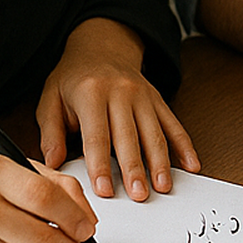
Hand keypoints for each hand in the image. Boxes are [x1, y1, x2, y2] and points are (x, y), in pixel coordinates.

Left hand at [38, 18, 198, 200]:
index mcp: (91, 93)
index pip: (97, 135)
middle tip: (139, 195)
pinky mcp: (158, 100)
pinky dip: (185, 146)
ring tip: (163, 186)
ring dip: (161, 162)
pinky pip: (173, 125)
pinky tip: (191, 165)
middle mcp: (121, 93)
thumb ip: (51, 132)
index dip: (101, 165)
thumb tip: (52, 164)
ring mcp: (143, 96)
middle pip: (129, 137)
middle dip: (135, 169)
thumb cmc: (73, 78)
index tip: (104, 190)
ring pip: (155, 133)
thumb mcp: (51, 99)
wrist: (102, 46)